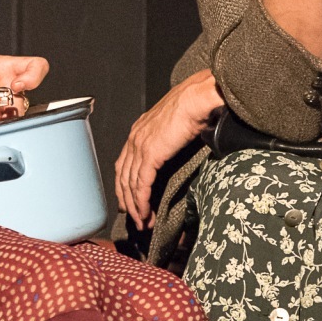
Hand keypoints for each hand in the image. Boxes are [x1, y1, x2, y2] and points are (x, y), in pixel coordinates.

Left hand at [115, 69, 225, 229]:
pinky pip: (141, 184)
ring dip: (135, 207)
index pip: (125, 163)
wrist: (198, 98)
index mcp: (140, 130)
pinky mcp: (150, 154)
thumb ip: (170, 137)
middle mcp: (135, 137)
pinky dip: (141, 202)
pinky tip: (145, 215)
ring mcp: (140, 146)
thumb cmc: (194, 105)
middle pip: (123, 176)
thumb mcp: (176, 123)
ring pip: (130, 184)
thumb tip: (177, 148)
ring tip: (143, 223)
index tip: (129, 201)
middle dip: (127, 201)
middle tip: (135, 219)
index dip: (125, 185)